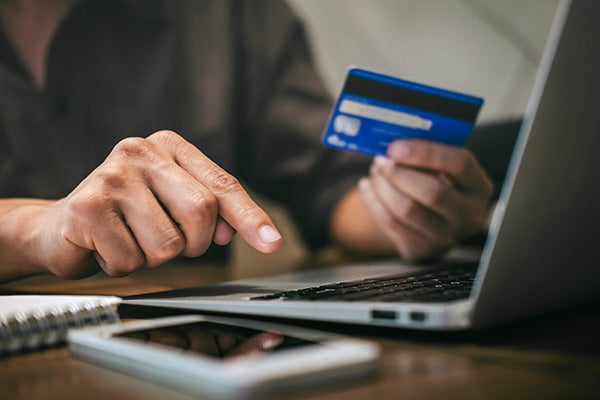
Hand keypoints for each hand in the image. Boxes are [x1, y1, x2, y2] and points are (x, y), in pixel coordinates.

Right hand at [32, 130, 281, 277]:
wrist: (63, 226)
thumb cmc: (127, 216)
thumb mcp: (173, 205)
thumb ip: (209, 212)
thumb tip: (230, 231)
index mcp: (169, 147)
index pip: (222, 184)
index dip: (249, 216)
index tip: (272, 243)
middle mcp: (140, 150)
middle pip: (200, 212)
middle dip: (192, 242)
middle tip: (167, 239)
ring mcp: (112, 175)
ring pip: (167, 244)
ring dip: (153, 257)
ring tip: (131, 238)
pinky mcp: (88, 205)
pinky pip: (131, 260)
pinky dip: (123, 265)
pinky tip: (106, 246)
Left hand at [358, 139, 493, 260]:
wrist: (431, 223)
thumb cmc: (436, 184)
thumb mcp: (442, 169)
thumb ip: (427, 156)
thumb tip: (395, 144)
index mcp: (479, 187)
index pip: (460, 164)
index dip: (425, 152)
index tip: (396, 146)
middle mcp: (469, 215)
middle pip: (432, 192)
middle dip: (399, 173)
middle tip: (381, 160)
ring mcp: (446, 237)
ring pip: (407, 209)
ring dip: (383, 186)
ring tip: (375, 171)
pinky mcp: (420, 250)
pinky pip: (390, 223)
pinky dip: (373, 201)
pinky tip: (367, 186)